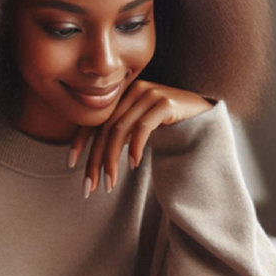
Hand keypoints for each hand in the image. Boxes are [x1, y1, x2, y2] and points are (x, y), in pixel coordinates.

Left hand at [69, 80, 211, 196]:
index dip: (81, 140)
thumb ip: (120, 132)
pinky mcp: (166, 102)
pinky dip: (135, 148)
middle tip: (90, 185)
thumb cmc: (169, 124)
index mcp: (123, 94)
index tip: (71, 163)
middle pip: (105, 128)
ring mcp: (149, 94)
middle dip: (95, 160)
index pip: (96, 118)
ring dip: (111, 161)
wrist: (204, 116)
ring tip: (109, 183)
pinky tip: (132, 165)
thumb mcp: (139, 127)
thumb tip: (93, 156)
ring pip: (120, 130)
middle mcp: (133, 90)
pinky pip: (143, 127)